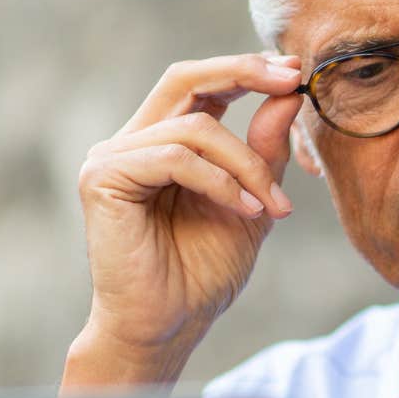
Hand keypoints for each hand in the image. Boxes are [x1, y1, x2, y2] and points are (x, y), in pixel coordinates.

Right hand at [64, 52, 303, 386]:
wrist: (169, 326)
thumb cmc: (203, 273)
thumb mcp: (253, 202)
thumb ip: (265, 151)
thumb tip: (288, 95)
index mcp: (163, 142)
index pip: (200, 85)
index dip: (244, 71)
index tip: (295, 73)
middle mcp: (132, 142)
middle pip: (184, 78)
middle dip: (242, 73)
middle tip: (292, 81)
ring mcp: (112, 158)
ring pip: (194, 128)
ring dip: (246, 164)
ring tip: (272, 205)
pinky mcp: (103, 180)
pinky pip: (174, 158)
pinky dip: (219, 181)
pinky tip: (246, 210)